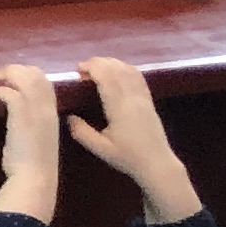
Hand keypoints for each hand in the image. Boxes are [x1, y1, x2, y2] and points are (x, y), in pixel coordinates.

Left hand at [0, 65, 65, 220]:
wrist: (35, 178)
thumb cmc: (33, 163)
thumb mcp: (37, 137)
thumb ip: (31, 122)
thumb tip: (15, 114)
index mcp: (53, 113)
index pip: (46, 82)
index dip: (28, 75)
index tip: (12, 80)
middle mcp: (47, 108)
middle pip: (36, 74)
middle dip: (15, 70)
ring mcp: (36, 110)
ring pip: (25, 79)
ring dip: (7, 77)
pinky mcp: (21, 115)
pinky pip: (11, 93)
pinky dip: (0, 92)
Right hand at [63, 53, 201, 222]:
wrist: (157, 163)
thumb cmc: (127, 157)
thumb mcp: (100, 149)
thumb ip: (82, 132)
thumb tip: (69, 117)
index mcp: (119, 107)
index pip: (106, 77)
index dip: (92, 67)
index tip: (77, 69)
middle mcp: (133, 98)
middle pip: (117, 69)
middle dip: (99, 62)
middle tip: (83, 68)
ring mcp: (143, 98)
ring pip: (129, 70)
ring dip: (113, 63)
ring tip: (98, 67)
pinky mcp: (149, 101)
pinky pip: (138, 77)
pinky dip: (126, 68)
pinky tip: (118, 71)